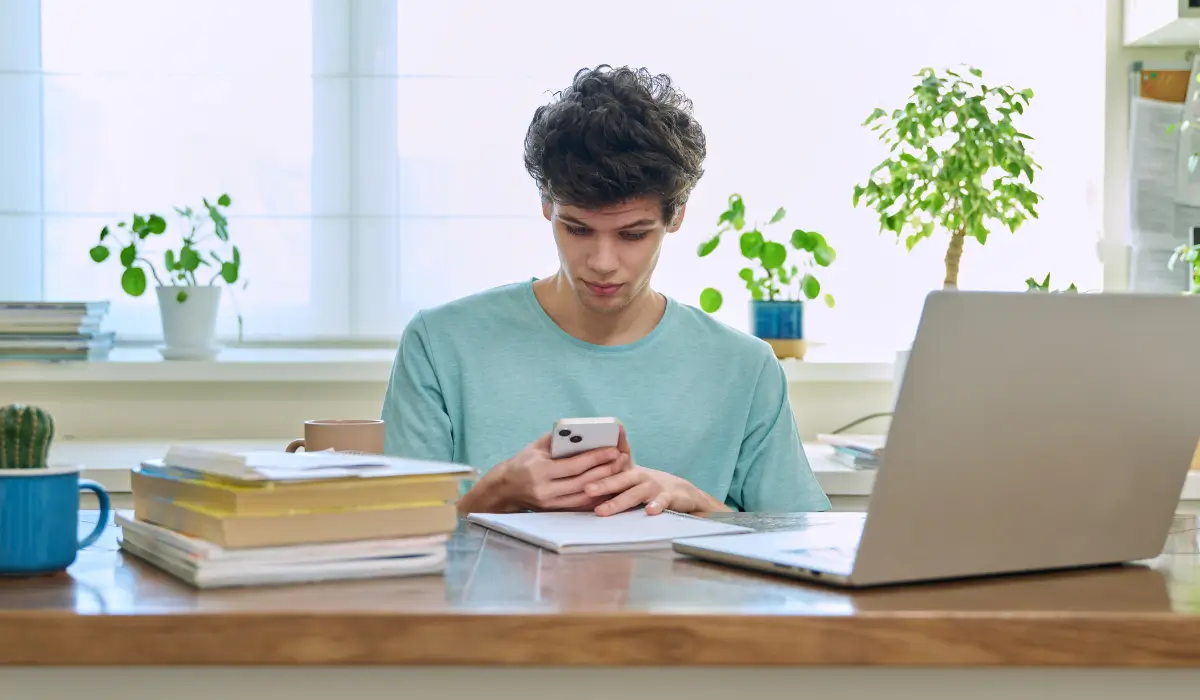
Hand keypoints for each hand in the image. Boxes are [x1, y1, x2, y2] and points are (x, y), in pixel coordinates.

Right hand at [459, 432, 630, 512]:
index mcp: (539, 471)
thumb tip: (585, 432)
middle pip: (583, 482)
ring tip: (619, 471)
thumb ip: (559, 439)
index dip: (596, 458)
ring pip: (584, 496)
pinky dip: (596, 497)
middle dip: (605, 470)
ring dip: (605, 484)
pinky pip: (580, 505)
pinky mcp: (554, 511)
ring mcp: (550, 504)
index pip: (574, 465)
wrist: (505, 488)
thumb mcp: (536, 446)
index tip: (613, 449)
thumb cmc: (523, 462)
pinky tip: (608, 488)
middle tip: (622, 459)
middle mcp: (545, 490)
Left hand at [582, 466, 730, 516]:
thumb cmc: (649, 486)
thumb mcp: (631, 477)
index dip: (595, 470)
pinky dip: (656, 506)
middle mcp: (640, 477)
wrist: (683, 492)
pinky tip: (649, 512)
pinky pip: (662, 502)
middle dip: (603, 484)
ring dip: (619, 501)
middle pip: (619, 480)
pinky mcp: (670, 497)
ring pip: (635, 493)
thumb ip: (611, 472)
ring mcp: (654, 487)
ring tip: (603, 510)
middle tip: (587, 489)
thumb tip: (585, 472)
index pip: (610, 469)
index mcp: (628, 472)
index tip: (579, 472)